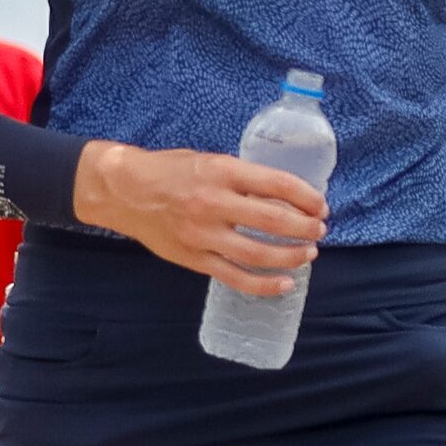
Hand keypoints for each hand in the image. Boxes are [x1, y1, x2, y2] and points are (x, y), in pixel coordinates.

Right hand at [72, 141, 325, 295]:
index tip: (321, 206)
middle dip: (305, 228)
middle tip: (318, 231)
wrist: (124, 191)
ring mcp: (202, 234)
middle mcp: (213, 203)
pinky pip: (235, 277)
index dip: (306, 197)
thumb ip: (241, 178)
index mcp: (220, 172)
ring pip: (259, 254)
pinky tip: (284, 284)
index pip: (277, 184)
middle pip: (273, 221)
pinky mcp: (194, 258)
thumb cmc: (169, 171)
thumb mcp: (208, 161)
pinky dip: (264, 284)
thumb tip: (282, 196)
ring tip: (307, 254)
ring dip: (291, 256)